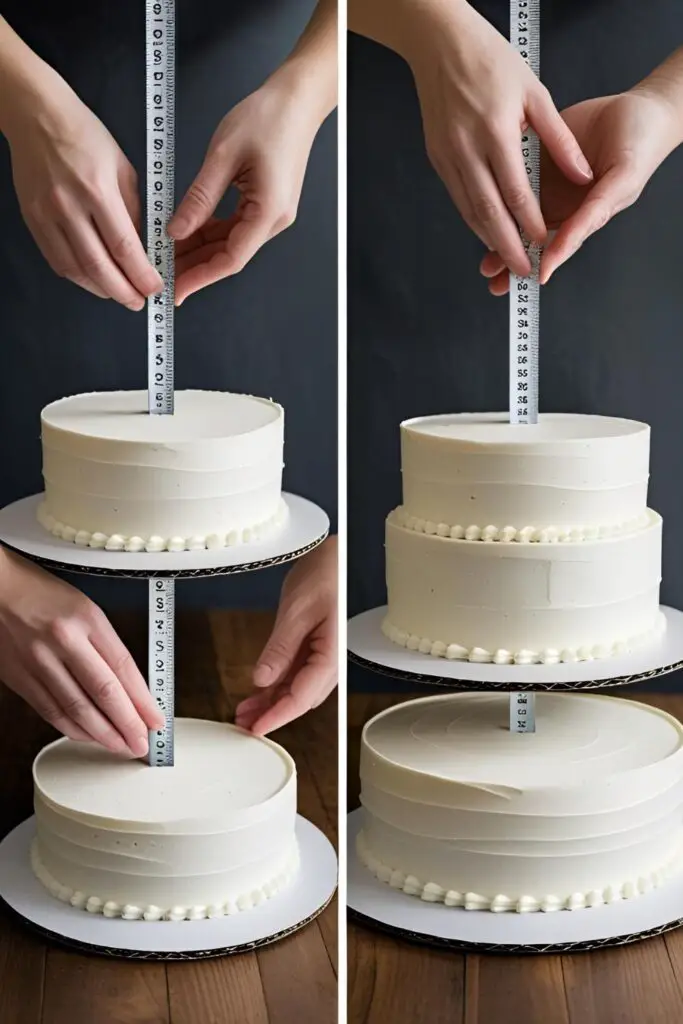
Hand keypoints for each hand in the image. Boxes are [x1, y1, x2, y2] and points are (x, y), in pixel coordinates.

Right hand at [0, 550, 163, 755]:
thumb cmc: (44, 595)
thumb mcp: (86, 609)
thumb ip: (106, 645)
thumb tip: (130, 686)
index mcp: (87, 619)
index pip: (123, 667)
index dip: (142, 700)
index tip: (155, 718)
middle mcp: (63, 640)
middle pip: (102, 692)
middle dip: (126, 725)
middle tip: (141, 744)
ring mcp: (38, 660)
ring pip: (76, 708)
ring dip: (101, 734)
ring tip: (120, 746)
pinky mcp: (19, 676)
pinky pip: (50, 710)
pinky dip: (71, 728)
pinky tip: (87, 736)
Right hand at [6, 74, 161, 306]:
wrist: (36, 114)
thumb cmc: (83, 134)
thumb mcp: (123, 168)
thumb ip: (134, 210)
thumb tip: (141, 247)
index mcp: (97, 189)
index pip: (123, 246)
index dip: (140, 274)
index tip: (154, 287)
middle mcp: (68, 205)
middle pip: (98, 266)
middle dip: (122, 292)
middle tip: (138, 302)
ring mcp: (46, 214)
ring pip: (74, 269)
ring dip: (99, 288)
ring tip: (118, 293)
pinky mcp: (32, 219)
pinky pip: (56, 259)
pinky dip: (77, 276)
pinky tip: (93, 279)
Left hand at [168, 70, 321, 304]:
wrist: (296, 100)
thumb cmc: (268, 118)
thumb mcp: (223, 155)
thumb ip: (199, 198)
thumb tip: (176, 230)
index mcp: (268, 211)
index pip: (231, 258)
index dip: (201, 277)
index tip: (177, 291)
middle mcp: (273, 219)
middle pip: (229, 255)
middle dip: (195, 268)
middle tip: (163, 277)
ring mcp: (270, 213)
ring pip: (229, 243)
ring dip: (199, 251)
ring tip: (168, 255)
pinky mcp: (264, 204)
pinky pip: (233, 227)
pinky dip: (209, 233)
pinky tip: (187, 233)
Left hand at [235, 536, 336, 735]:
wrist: (337, 553)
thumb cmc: (327, 573)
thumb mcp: (297, 611)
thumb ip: (280, 648)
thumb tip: (263, 679)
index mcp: (331, 655)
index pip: (301, 697)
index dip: (277, 716)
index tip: (255, 729)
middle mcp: (330, 660)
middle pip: (301, 698)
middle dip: (273, 714)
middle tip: (244, 724)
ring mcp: (323, 654)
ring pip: (297, 688)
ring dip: (273, 702)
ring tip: (246, 712)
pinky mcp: (315, 646)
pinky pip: (296, 672)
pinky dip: (278, 684)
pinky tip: (261, 691)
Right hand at [405, 2, 592, 275]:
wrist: (441, 45)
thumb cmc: (488, 61)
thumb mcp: (535, 93)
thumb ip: (560, 140)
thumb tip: (582, 174)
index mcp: (495, 131)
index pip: (516, 192)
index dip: (531, 224)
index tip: (544, 242)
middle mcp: (466, 148)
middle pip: (488, 212)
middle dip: (507, 246)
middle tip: (522, 269)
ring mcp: (447, 156)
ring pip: (468, 211)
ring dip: (488, 238)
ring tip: (507, 257)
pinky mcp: (437, 158)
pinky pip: (458, 198)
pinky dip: (474, 219)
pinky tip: (489, 229)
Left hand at [480, 89, 682, 292]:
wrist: (638, 107)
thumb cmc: (641, 145)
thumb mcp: (623, 179)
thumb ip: (597, 209)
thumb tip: (574, 235)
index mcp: (585, 214)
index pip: (563, 242)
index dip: (548, 259)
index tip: (535, 275)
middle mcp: (564, 205)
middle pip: (534, 239)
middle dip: (512, 260)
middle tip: (494, 276)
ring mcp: (549, 185)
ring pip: (519, 218)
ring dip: (500, 237)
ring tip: (484, 261)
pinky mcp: (537, 161)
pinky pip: (515, 180)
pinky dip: (499, 195)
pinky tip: (484, 206)